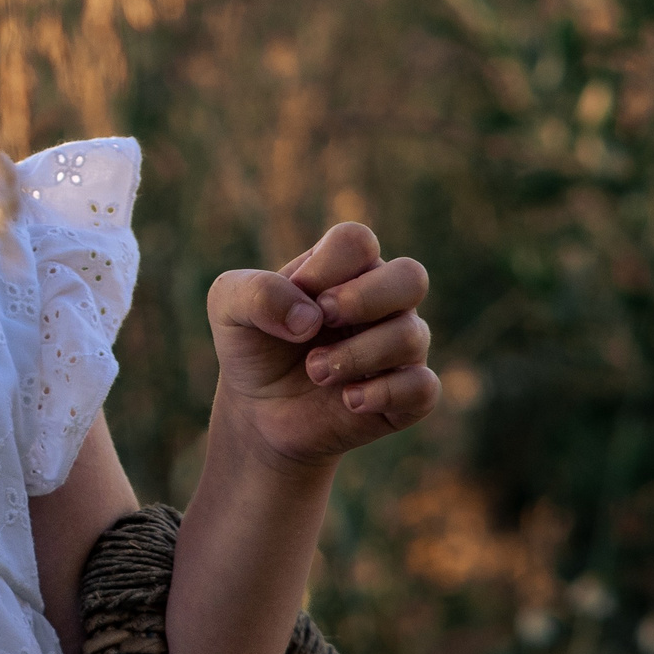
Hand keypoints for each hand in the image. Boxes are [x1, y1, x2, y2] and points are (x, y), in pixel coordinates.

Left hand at [206, 222, 437, 469]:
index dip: (326, 267)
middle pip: (411, 276)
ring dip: (355, 355)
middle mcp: (382, 301)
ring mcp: (399, 346)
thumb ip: (256, 293)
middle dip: (364, 299)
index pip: (357, 242)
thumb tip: (310, 317)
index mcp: (343, 268)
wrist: (259, 411)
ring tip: (313, 371)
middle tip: (322, 319)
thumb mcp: (229, 308)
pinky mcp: (408, 394)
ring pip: (411, 335)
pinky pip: (424, 387)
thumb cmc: (253, 345)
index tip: (298, 293)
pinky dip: (384, 393)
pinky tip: (348, 400)